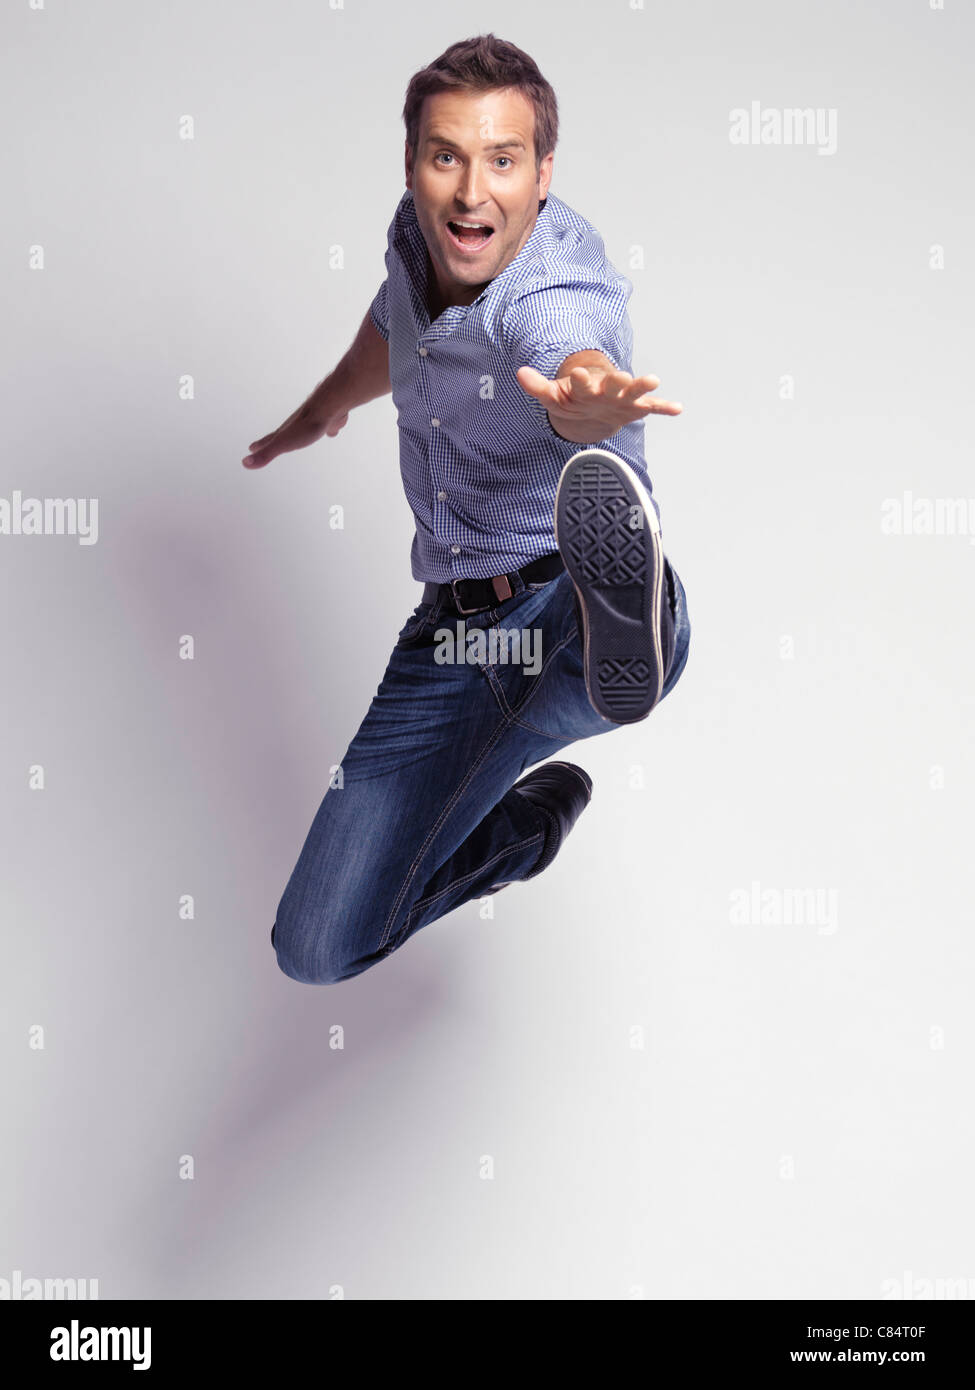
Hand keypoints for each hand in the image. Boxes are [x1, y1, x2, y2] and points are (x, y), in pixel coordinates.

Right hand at [242, 400, 348, 468]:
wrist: (330, 405)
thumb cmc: (307, 426)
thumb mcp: (284, 443)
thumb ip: (266, 454)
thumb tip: (244, 463)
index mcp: (286, 431)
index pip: (269, 440)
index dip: (261, 445)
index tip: (251, 447)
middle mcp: (297, 424)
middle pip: (285, 433)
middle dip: (277, 438)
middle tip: (269, 441)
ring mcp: (313, 420)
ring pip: (305, 427)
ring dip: (301, 432)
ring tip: (303, 435)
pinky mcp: (330, 419)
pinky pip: (328, 425)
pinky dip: (329, 428)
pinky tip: (333, 431)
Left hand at [516, 359, 680, 443]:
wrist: (590, 409)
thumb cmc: (573, 400)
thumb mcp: (552, 396)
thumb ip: (537, 386)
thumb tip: (520, 373)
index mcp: (586, 387)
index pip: (582, 382)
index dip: (580, 379)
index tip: (578, 373)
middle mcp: (607, 390)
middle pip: (613, 384)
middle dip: (617, 380)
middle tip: (621, 376)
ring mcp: (622, 398)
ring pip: (634, 391)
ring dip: (642, 386)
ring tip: (653, 380)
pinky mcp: (635, 408)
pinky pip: (651, 408)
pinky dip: (664, 407)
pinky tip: (677, 409)